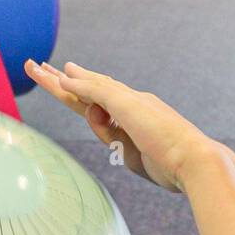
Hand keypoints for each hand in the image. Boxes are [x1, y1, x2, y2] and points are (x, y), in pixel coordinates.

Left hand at [23, 59, 214, 192]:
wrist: (195, 160)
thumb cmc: (171, 165)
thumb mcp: (134, 156)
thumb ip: (116, 142)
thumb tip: (106, 131)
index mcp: (136, 116)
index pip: (102, 103)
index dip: (82, 96)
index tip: (66, 89)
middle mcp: (132, 103)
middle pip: (91, 89)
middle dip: (65, 81)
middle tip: (41, 70)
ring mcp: (130, 102)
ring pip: (90, 86)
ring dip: (62, 78)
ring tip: (40, 69)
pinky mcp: (126, 104)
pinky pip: (95, 90)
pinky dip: (77, 83)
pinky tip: (62, 77)